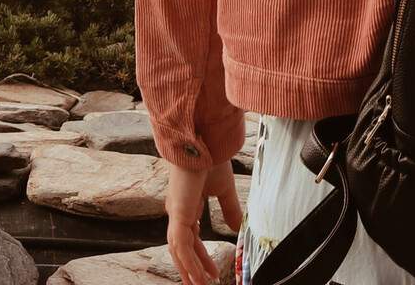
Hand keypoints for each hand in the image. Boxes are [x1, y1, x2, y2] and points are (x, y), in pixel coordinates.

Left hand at [166, 160, 241, 284]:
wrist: (205, 144)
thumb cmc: (212, 160)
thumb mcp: (224, 190)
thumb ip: (230, 210)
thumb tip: (238, 226)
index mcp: (185, 206)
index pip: (192, 237)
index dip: (200, 255)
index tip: (211, 270)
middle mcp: (177, 213)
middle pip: (183, 249)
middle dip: (191, 268)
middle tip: (201, 284)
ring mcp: (176, 215)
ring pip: (180, 251)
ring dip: (189, 270)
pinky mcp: (178, 216)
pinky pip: (182, 247)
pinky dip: (189, 263)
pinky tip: (197, 275)